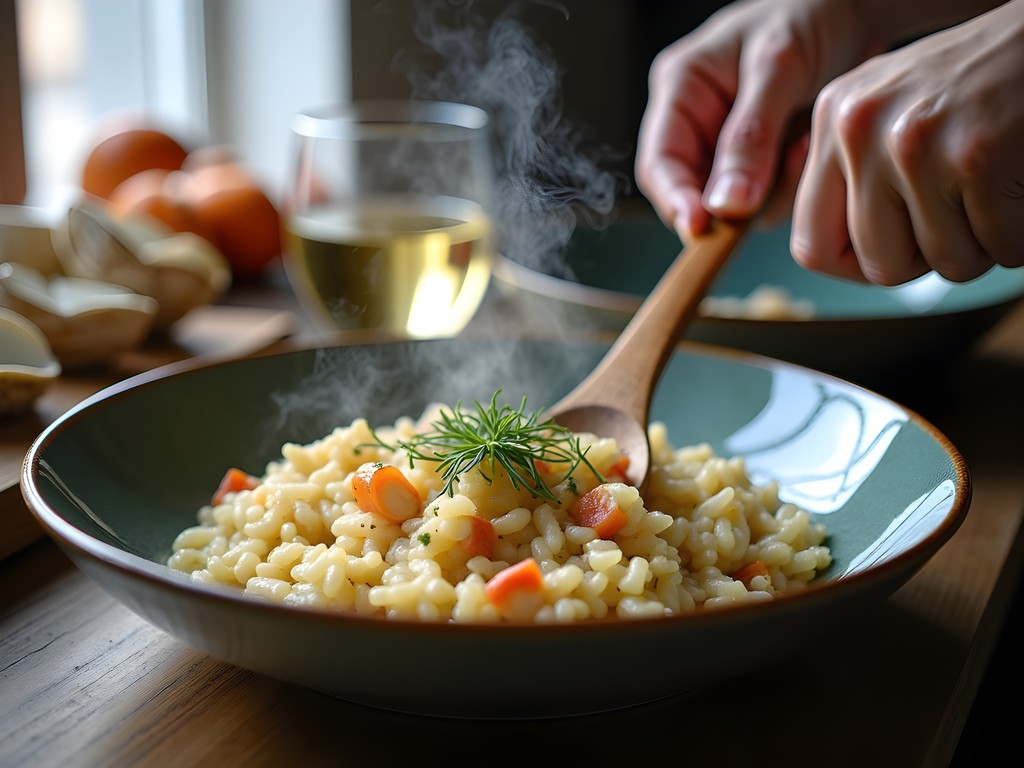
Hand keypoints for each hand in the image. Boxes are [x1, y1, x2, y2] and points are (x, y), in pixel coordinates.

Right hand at [635, 0, 879, 241]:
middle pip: (692, 191)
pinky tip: (808, 147)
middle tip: (775, 181)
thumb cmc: (812, 14)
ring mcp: (726, 146)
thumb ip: (749, 136)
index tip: (701, 227)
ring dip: (771, 189)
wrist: (857, 9)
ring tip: (803, 143)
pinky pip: (764, 199)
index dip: (675, 201)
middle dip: (734, 196)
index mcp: (681, 89)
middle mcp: (697, 121)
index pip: (660, 163)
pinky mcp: (758, 162)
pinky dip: (791, 183)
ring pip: (731, 204)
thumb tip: (724, 204)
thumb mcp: (779, 68)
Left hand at [792, 1, 1023, 284]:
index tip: (892, 253)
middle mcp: (860, 128)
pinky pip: (1000, 247)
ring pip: (945, 263)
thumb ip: (853, 174)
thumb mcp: (890, 111)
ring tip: (992, 187)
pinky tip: (1018, 182)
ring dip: (981, 243)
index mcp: (833, 117)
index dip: (858, 267)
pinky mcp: (976, 157)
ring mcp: (914, 143)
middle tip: (958, 215)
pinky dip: (1018, 233)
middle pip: (879, 265)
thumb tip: (830, 256)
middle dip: (927, 259)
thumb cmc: (978, 78)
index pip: (811, 245)